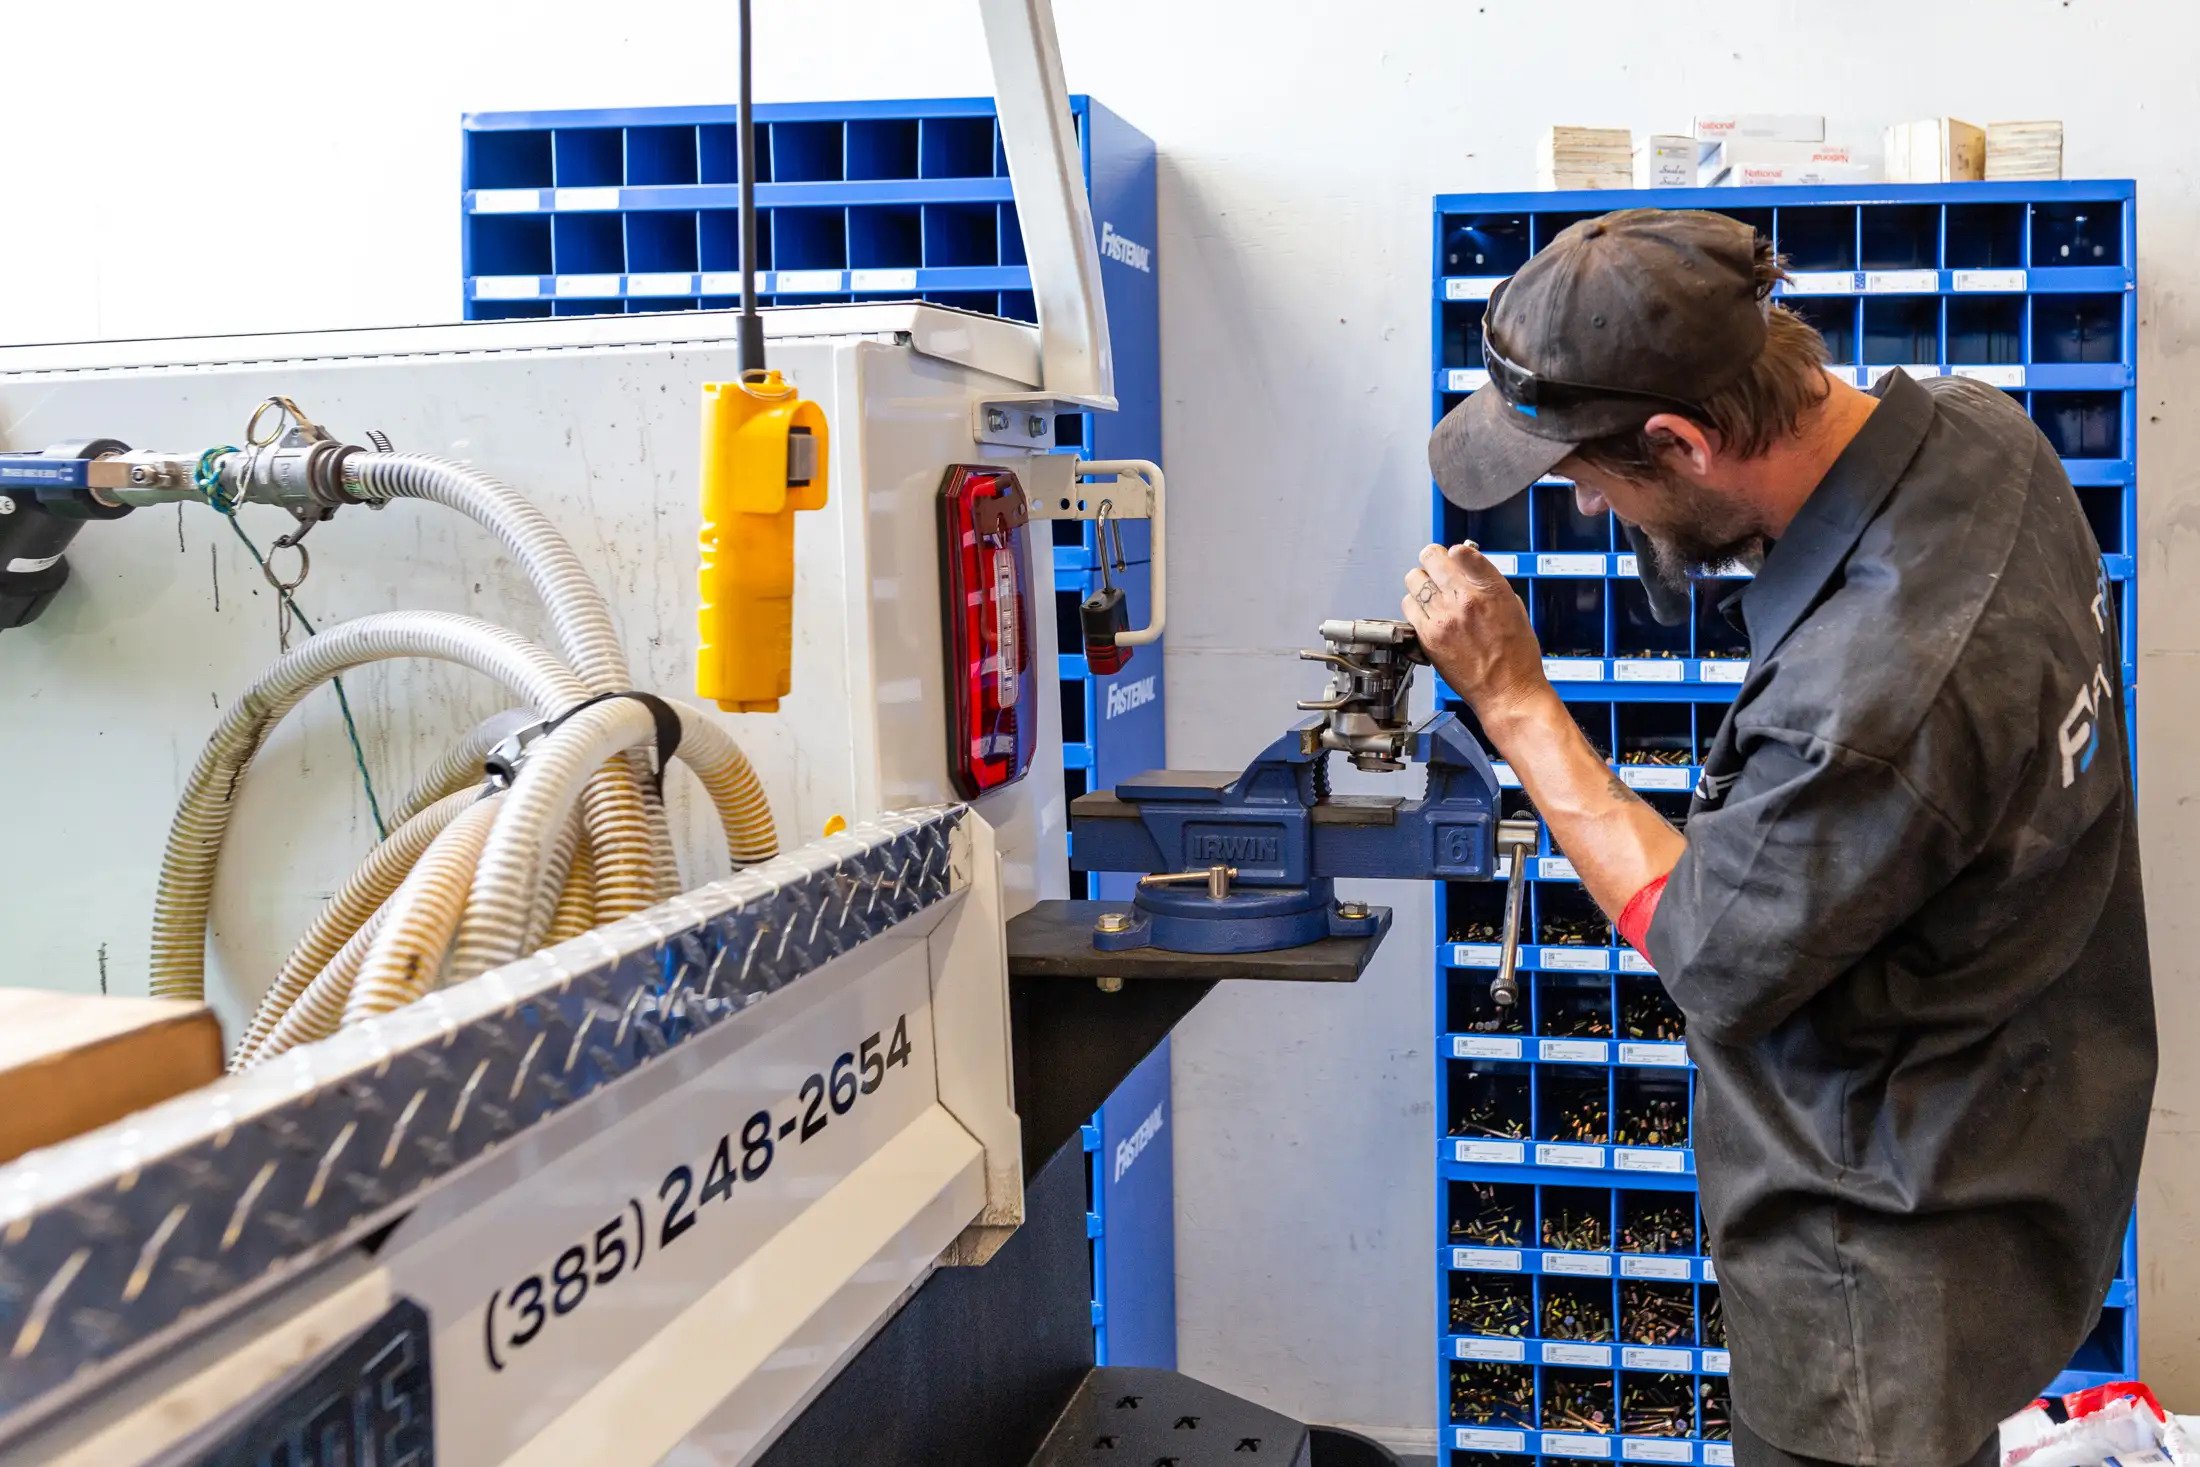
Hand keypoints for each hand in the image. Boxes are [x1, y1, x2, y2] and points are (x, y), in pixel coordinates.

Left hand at [1402, 542, 1549, 729]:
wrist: (1507, 692)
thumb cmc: (1517, 656)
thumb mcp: (1514, 609)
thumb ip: (1490, 585)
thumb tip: (1471, 568)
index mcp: (1491, 589)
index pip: (1461, 550)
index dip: (1456, 553)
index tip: (1456, 558)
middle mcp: (1465, 599)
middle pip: (1431, 557)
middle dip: (1434, 560)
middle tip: (1437, 569)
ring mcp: (1443, 617)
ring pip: (1414, 579)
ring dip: (1422, 582)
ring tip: (1431, 593)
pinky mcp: (1428, 635)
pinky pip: (1408, 605)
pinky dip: (1415, 606)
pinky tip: (1427, 614)